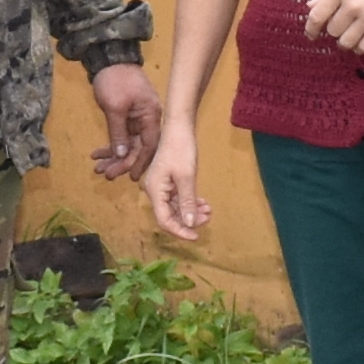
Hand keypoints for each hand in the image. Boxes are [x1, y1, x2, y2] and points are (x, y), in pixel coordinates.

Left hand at [86, 63, 159, 181]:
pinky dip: (111, 145)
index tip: (130, 177)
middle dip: (122, 162)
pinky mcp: (127, 117)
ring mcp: (137, 119)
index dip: (140, 162)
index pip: (149, 145)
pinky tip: (97, 154)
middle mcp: (147, 120)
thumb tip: (121, 155)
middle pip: (138, 147)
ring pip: (128, 144)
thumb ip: (118, 132)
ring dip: (114, 156)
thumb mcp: (115, 107)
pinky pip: (121, 136)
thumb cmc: (115, 80)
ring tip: (98, 168)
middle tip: (106, 175)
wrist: (109, 59)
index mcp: (151, 116)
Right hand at [143, 114, 206, 239]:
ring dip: (191, 211)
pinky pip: (178, 198)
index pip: (164, 220)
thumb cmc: (181, 149)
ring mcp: (161, 186)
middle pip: (170, 215)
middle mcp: (155, 191)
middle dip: (189, 220)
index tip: (196, 236)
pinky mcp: (168, 181)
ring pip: (176, 207)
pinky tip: (203, 203)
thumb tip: (189, 224)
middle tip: (208, 218)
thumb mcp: (186, 177)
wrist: (179, 128)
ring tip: (209, 210)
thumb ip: (187, 202)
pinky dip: (190, 202)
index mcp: (155, 191)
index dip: (180, 231)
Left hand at [302, 0, 363, 53]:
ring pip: (345, 42)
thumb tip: (310, 7)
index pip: (316, 17)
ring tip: (346, 36)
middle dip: (332, 29)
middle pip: (331, 31)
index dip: (310, 29)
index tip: (311, 34)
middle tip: (338, 25)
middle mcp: (352, 4)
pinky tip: (358, 41)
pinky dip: (358, 47)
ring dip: (343, 41)